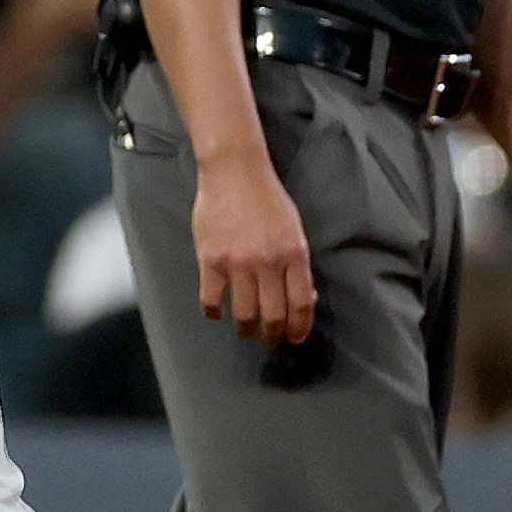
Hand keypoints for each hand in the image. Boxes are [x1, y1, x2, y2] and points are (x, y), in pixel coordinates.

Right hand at [192, 153, 316, 345]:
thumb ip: (297, 262)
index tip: (295, 338)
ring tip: (245, 329)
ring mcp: (238, 263)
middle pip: (274, 315)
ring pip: (244, 313)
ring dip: (246, 328)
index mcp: (294, 254)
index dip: (299, 328)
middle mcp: (268, 262)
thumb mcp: (294, 228)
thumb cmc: (266, 198)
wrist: (234, 172)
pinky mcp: (211, 260)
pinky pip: (212, 299)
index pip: (301, 303)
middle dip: (272, 335)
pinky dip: (214, 312)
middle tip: (269, 340)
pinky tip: (217, 312)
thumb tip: (300, 295)